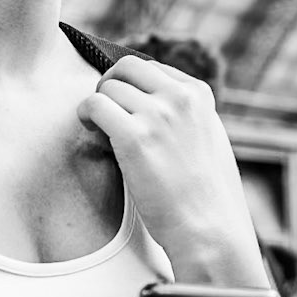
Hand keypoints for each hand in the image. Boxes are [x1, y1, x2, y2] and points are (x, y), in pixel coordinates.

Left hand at [77, 56, 261, 275]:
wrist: (210, 228)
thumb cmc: (209, 196)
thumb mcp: (210, 139)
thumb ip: (187, 116)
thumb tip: (159, 105)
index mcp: (199, 95)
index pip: (153, 68)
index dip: (133, 85)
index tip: (125, 105)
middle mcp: (179, 98)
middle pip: (128, 67)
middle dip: (111, 84)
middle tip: (106, 111)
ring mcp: (157, 115)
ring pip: (108, 87)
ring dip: (98, 106)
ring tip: (101, 129)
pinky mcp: (134, 137)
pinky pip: (94, 105)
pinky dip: (86, 115)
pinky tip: (91, 131)